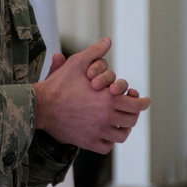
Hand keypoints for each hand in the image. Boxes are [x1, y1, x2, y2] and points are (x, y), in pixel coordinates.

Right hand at [33, 38, 149, 153]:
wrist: (41, 105)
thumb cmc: (59, 83)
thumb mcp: (77, 62)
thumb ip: (95, 52)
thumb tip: (108, 41)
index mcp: (108, 98)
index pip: (137, 105)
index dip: (143, 102)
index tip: (145, 100)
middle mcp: (107, 117)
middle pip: (131, 120)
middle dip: (134, 113)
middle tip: (132, 109)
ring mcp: (98, 132)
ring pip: (121, 135)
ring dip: (124, 128)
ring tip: (121, 123)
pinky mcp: (88, 142)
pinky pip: (107, 146)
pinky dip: (109, 141)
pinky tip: (105, 133)